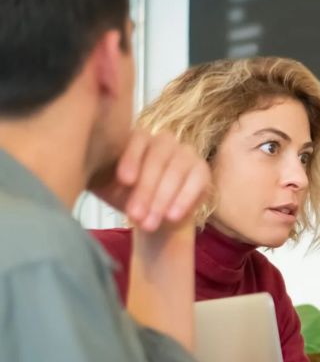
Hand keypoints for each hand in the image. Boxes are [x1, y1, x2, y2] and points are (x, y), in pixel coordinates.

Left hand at [91, 130, 210, 231]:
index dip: (131, 159)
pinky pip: (195, 182)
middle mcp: (164, 140)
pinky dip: (184, 199)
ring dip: (162, 199)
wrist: (152, 217)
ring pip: (176, 171)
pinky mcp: (202, 170)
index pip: (137, 140)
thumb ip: (95, 172)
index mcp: (138, 138)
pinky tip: (172, 216)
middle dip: (146, 190)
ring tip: (149, 223)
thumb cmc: (125, 197)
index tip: (124, 181)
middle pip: (158, 159)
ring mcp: (186, 153)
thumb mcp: (106, 185)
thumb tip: (75, 166)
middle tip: (135, 215)